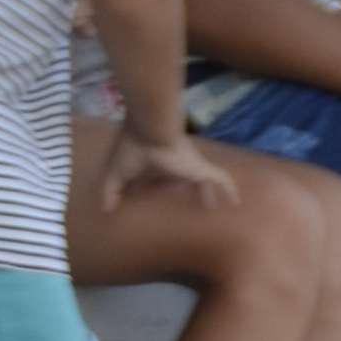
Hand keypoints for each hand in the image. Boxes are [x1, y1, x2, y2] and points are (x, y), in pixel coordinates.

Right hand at [103, 118, 240, 212]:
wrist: (151, 130)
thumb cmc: (133, 150)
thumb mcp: (117, 174)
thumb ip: (111, 191)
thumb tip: (104, 210)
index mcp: (152, 167)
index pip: (156, 181)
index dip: (156, 191)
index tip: (154, 206)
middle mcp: (173, 166)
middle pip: (182, 182)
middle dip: (184, 192)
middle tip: (188, 210)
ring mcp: (189, 167)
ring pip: (202, 182)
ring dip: (207, 194)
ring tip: (211, 209)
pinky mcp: (201, 169)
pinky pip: (221, 180)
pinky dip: (230, 190)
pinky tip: (236, 203)